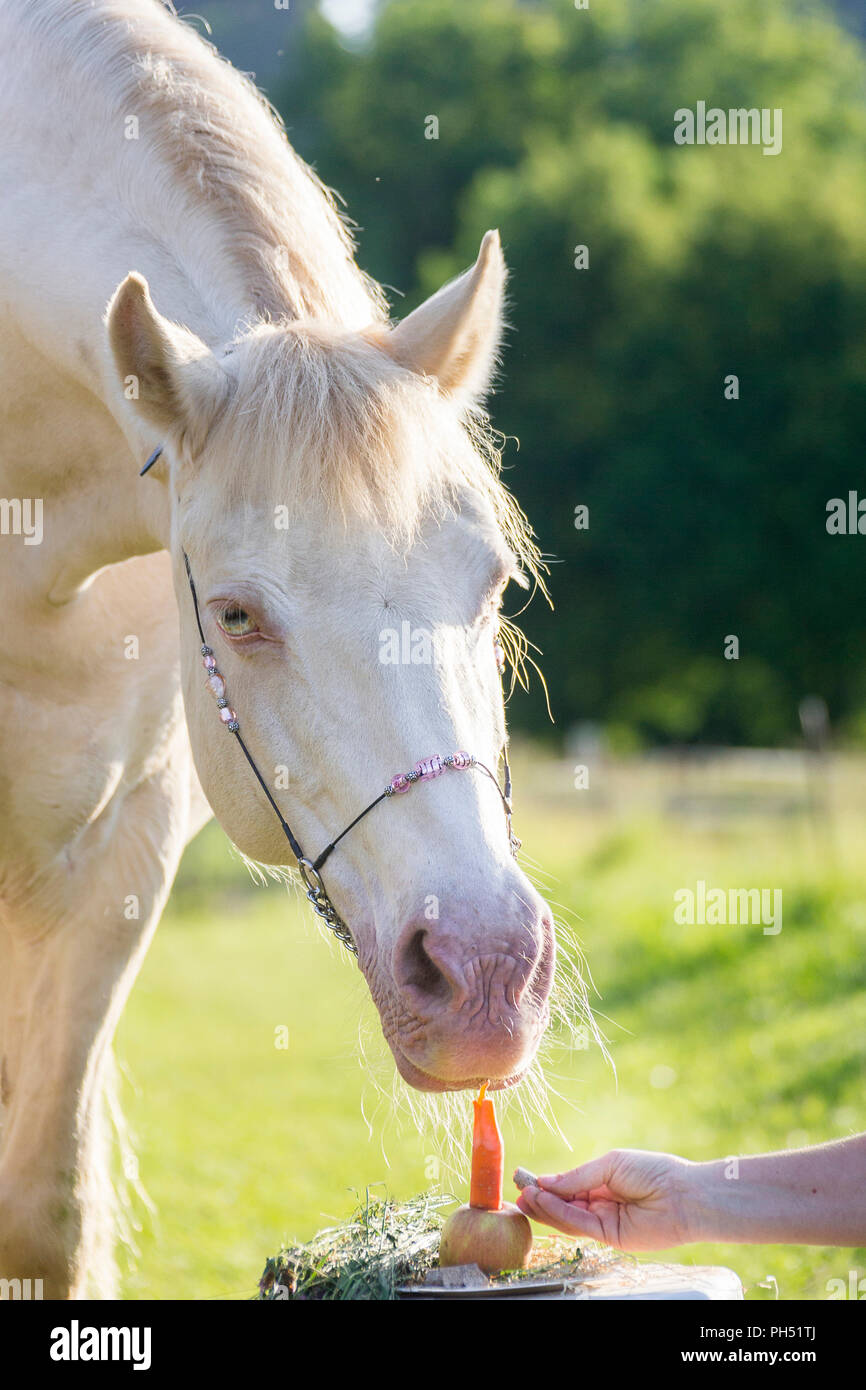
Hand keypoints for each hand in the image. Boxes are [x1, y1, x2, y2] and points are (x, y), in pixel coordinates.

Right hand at [516, 1149, 696, 1251]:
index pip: (569, 1186)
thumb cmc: (653, 1172)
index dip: (548, 1185)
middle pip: (565, 1204)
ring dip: (545, 1208)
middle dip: (541, 1199)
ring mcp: (605, 1221)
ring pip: (568, 1218)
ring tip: (525, 1197)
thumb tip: (547, 1182)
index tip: (525, 1180)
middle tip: (519, 1192)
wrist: (683, 1195)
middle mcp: (602, 1202)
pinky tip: (544, 1202)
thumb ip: (578, 1177)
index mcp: (604, 1181)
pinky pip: (580, 1226)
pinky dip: (560, 1215)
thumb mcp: (611, 1165)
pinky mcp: (610, 1237)